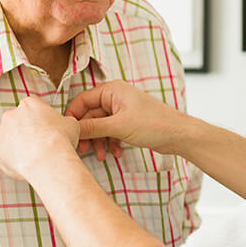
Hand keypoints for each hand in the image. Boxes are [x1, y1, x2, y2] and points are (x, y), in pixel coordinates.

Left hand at [0, 97, 80, 181]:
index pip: (32, 108)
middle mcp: (11, 115)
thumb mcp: (71, 124)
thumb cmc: (60, 140)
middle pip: (17, 122)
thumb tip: (65, 126)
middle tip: (39, 144)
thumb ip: (63, 122)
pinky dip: (12, 161)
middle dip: (26, 132)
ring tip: (33, 157)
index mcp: (28, 104)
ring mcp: (1, 133)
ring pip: (8, 139)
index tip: (46, 130)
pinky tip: (25, 165)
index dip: (40, 120)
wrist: (48, 159)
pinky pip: (3, 156)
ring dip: (17, 146)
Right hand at [66, 81, 181, 159]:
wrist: (178, 135)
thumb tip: (72, 128)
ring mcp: (122, 111)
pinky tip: (117, 153)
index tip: (67, 133)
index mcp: (112, 90)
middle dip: (88, 134)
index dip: (74, 117)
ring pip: (100, 126)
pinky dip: (111, 143)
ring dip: (99, 142)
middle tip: (83, 150)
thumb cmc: (153, 124)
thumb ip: (93, 127)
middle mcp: (115, 98)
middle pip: (90, 116)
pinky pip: (111, 132)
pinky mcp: (128, 123)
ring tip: (101, 156)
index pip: (83, 100)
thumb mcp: (118, 127)